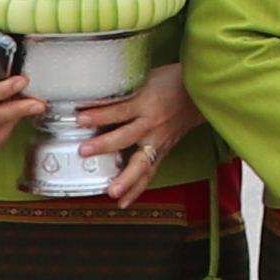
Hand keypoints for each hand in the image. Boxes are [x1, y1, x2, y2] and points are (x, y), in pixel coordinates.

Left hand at [64, 64, 202, 199]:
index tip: (80, 118)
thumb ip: (122, 90)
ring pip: (142, 162)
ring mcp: (159, 140)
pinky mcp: (163, 152)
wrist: (199, 94)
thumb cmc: (171, 82)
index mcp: (148, 101)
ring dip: (126, 179)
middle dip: (105, 145)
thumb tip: (91, 97)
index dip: (100, 114)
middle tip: (85, 151)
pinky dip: (137, 188)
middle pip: (127, 136)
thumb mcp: (145, 78)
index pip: (120, 109)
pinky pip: (150, 172)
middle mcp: (153, 123)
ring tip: (111, 192)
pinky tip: (124, 201)